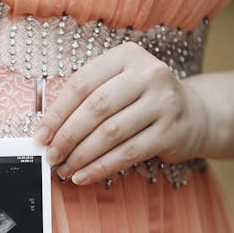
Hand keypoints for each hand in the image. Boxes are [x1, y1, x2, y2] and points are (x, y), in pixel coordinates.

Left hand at [33, 42, 211, 184]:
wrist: (193, 114)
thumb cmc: (141, 101)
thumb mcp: (116, 86)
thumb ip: (85, 100)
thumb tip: (47, 133)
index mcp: (126, 56)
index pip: (81, 84)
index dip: (56, 113)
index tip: (40, 136)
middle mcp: (148, 74)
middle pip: (96, 108)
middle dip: (67, 136)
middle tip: (51, 156)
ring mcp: (163, 101)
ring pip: (111, 133)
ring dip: (82, 155)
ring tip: (64, 169)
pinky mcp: (171, 130)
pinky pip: (128, 153)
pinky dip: (102, 167)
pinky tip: (84, 176)